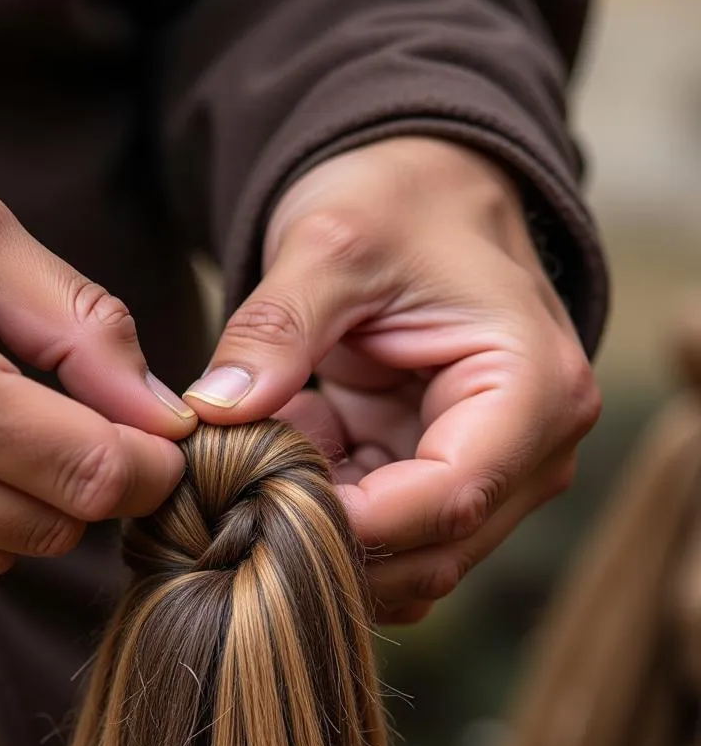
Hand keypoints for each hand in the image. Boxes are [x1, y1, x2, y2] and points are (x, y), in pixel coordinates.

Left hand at [183, 137, 599, 620]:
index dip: (351, 522)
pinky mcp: (436, 470)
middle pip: (433, 548)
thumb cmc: (397, 201)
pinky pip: (377, 525)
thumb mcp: (330, 245)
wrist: (420, 189)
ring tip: (245, 478)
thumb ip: (275, 329)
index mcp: (532, 386)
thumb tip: (213, 413)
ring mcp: (488, 467)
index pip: (450, 498)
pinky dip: (319, 508)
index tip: (258, 510)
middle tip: (233, 508)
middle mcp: (529, 445)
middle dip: (330, 539)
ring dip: (320, 529)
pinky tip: (272, 461)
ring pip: (404, 556)